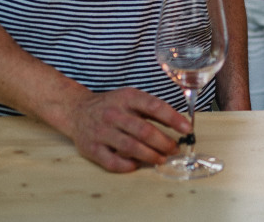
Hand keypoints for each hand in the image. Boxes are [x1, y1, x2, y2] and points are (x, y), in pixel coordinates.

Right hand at [64, 88, 191, 172]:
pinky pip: (113, 162)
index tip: (187, 129)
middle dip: (164, 142)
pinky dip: (128, 166)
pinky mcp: (92, 148)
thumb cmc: (111, 105)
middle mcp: (114, 114)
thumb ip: (151, 109)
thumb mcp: (130, 97)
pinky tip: (137, 165)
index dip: (173, 119)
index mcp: (127, 98)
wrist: (76, 110)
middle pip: (144, 131)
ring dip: (150, 156)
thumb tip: (178, 125)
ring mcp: (102, 132)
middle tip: (174, 149)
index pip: (154, 107)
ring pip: (130, 147)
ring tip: (161, 159)